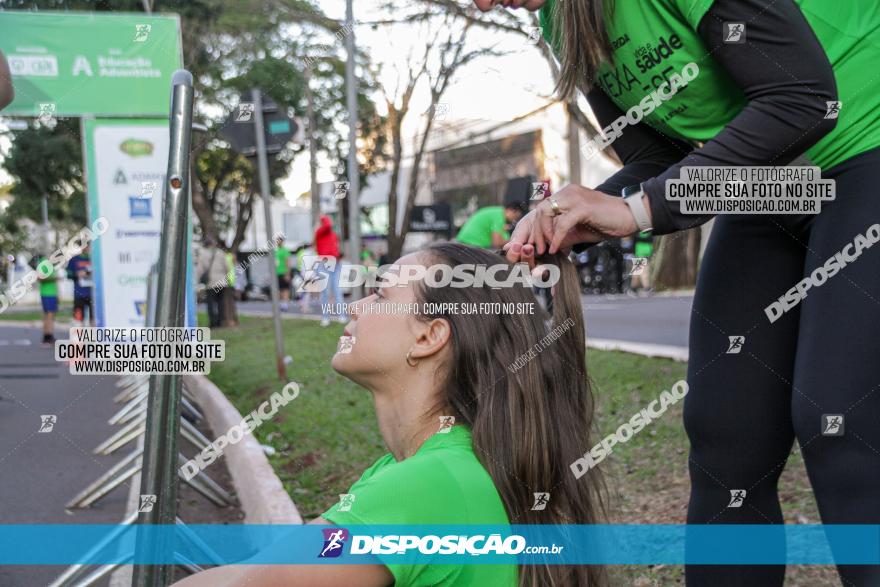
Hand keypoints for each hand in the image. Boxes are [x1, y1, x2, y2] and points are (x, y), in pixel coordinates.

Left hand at [504, 184, 641, 262]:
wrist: (630, 216)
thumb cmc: (607, 223)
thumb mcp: (579, 230)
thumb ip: (563, 235)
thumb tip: (548, 247)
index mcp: (566, 195)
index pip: (541, 209)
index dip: (533, 228)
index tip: (530, 245)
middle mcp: (567, 192)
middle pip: (539, 211)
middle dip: (534, 232)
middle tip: (536, 250)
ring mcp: (574, 197)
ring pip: (546, 214)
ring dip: (543, 234)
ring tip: (545, 249)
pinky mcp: (583, 207)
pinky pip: (562, 224)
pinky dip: (556, 238)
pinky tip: (555, 249)